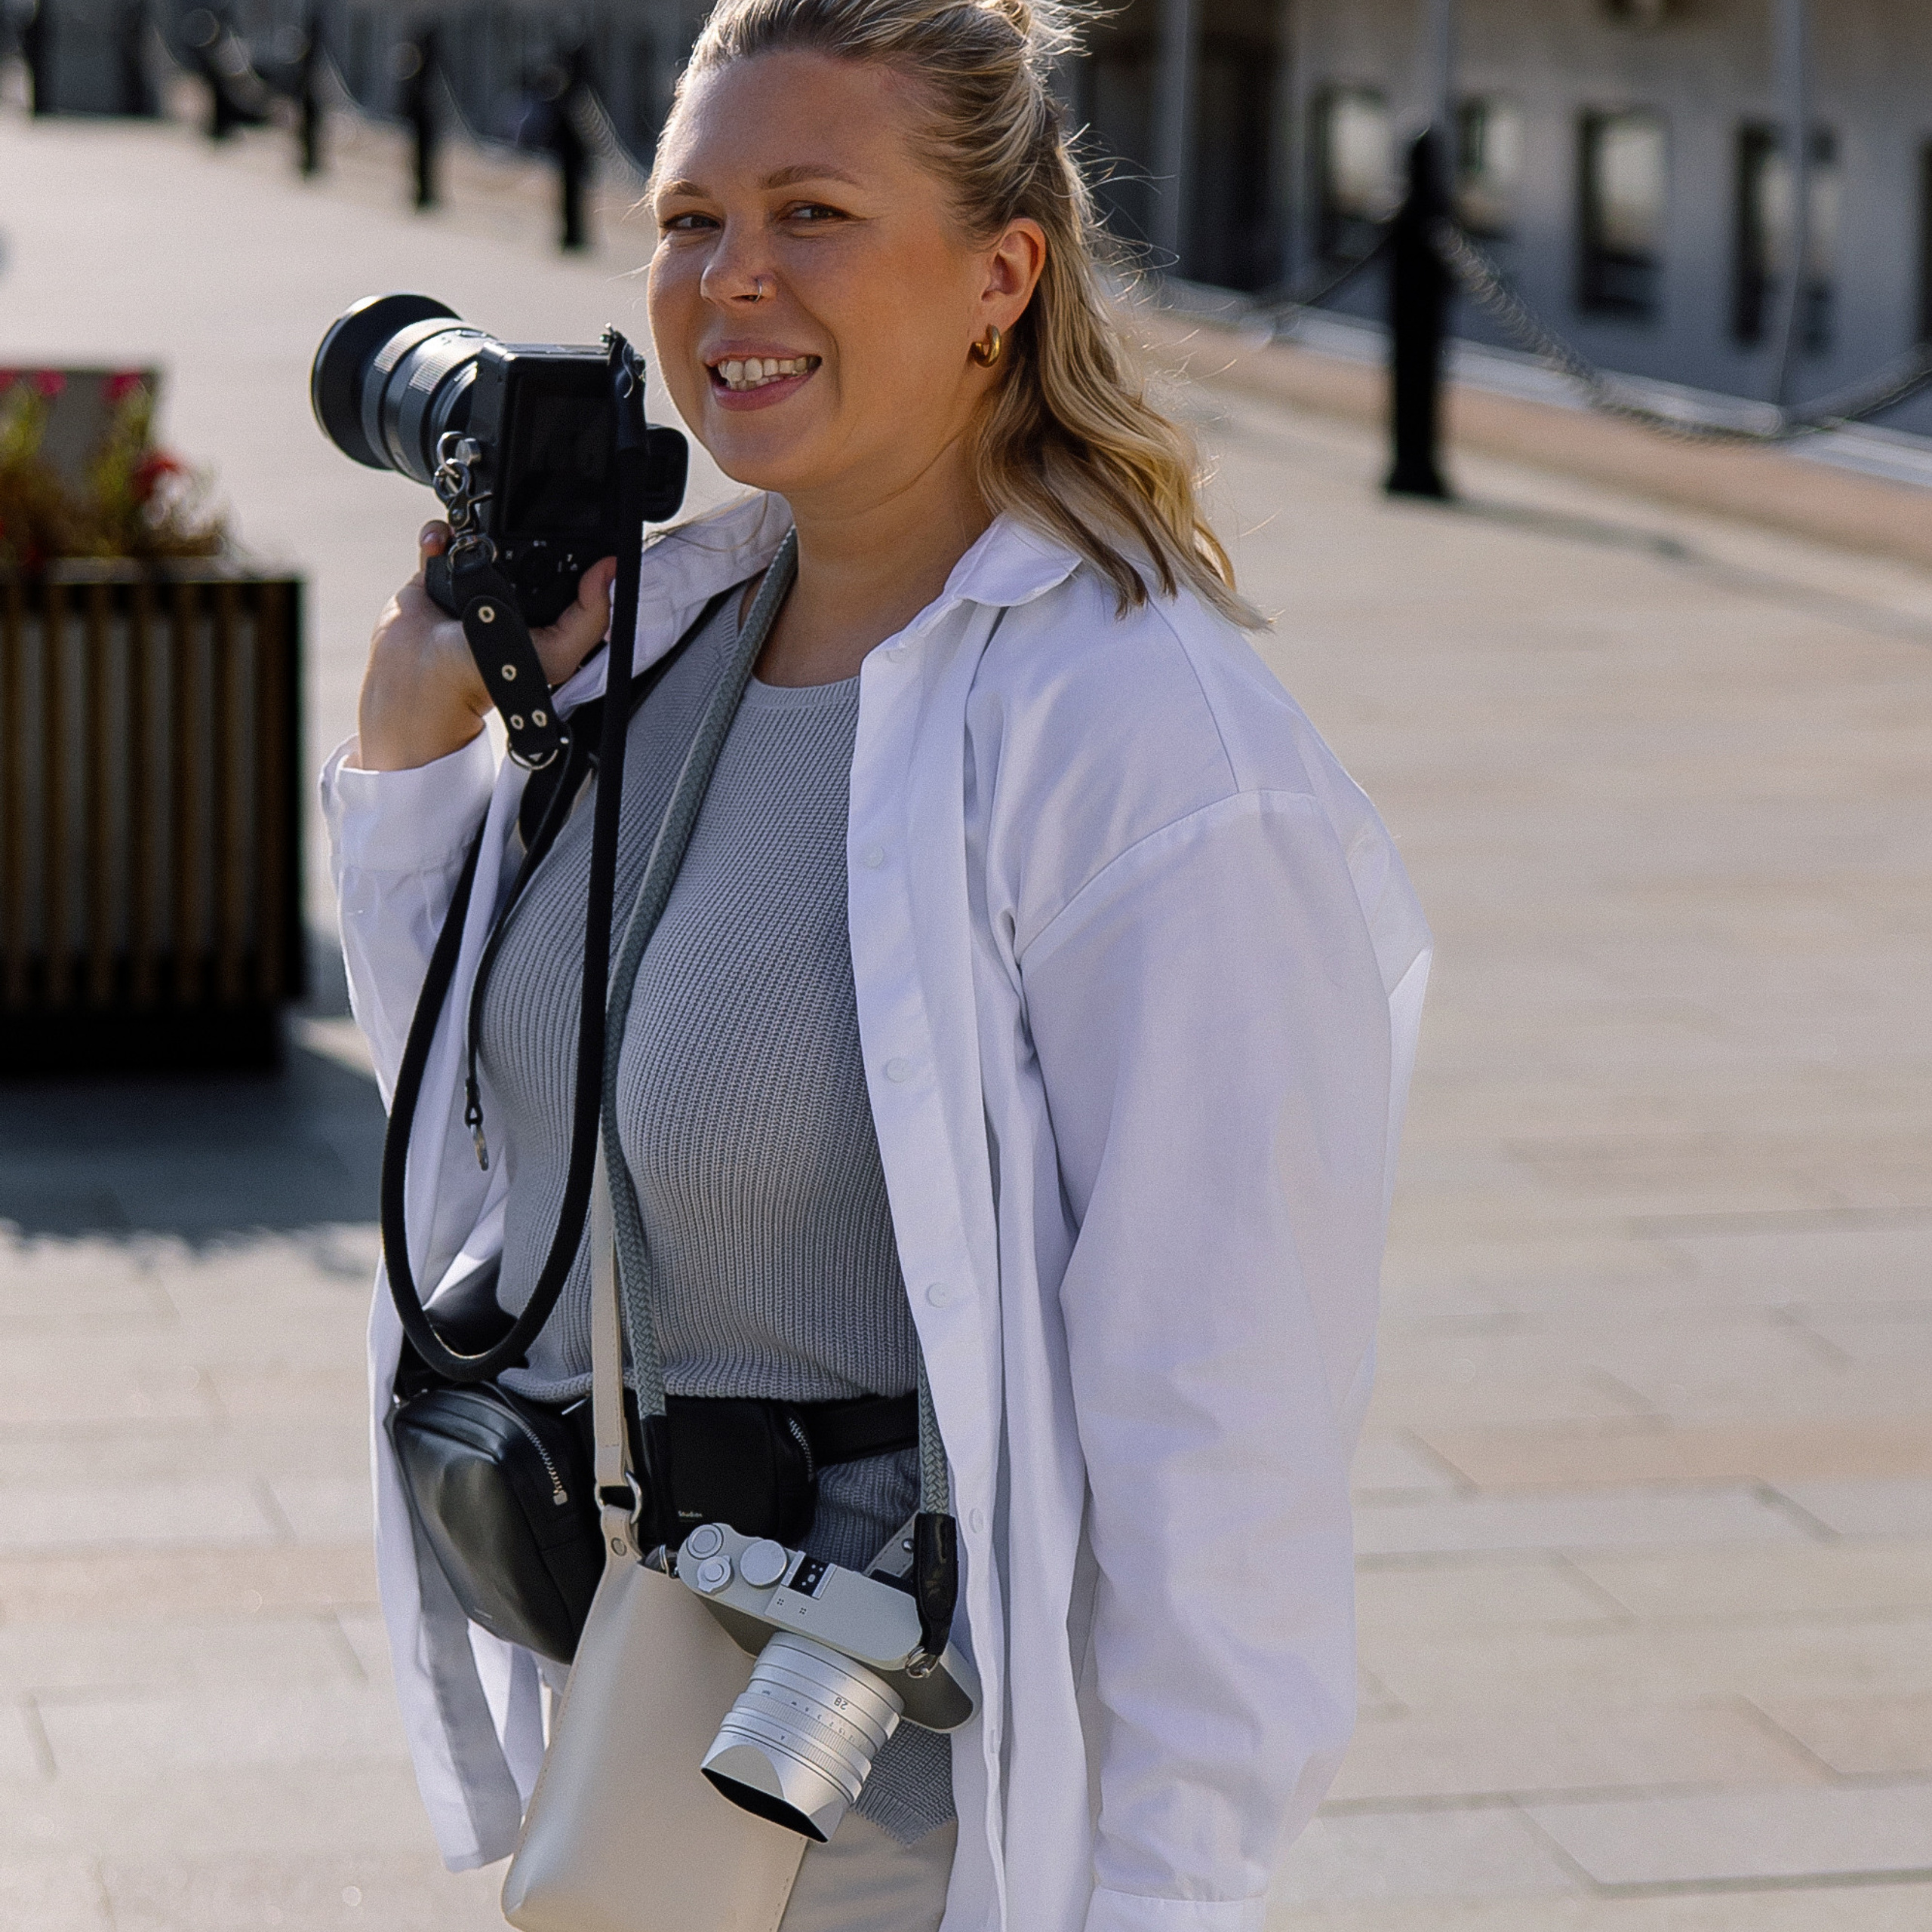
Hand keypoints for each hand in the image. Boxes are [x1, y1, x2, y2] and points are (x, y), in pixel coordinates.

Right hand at [352, 523, 619, 771]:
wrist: (418, 682)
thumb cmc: (482, 681)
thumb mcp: (552, 656)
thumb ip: (588, 622)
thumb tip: (609, 574)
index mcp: (543, 613)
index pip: (567, 573)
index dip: (574, 552)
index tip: (573, 534)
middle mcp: (510, 595)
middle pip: (522, 544)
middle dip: (517, 531)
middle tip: (512, 531)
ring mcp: (470, 582)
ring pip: (478, 534)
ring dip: (472, 526)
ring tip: (468, 539)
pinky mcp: (435, 575)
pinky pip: (440, 539)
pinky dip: (438, 534)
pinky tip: (440, 544)